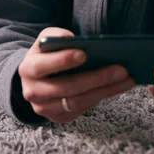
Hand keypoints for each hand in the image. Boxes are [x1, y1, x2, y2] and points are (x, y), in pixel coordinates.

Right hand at [18, 27, 134, 122]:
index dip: (62, 60)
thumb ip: (56, 36)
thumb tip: (75, 39)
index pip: (42, 66)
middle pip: (66, 87)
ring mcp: (45, 108)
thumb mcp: (45, 41)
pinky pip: (83, 109)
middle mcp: (32, 92)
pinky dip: (101, 97)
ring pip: (78, 101)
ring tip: (126, 78)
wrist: (35, 78)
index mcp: (27, 69)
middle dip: (95, 78)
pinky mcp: (58, 118)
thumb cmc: (46, 55)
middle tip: (120, 68)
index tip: (84, 53)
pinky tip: (117, 86)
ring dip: (105, 90)